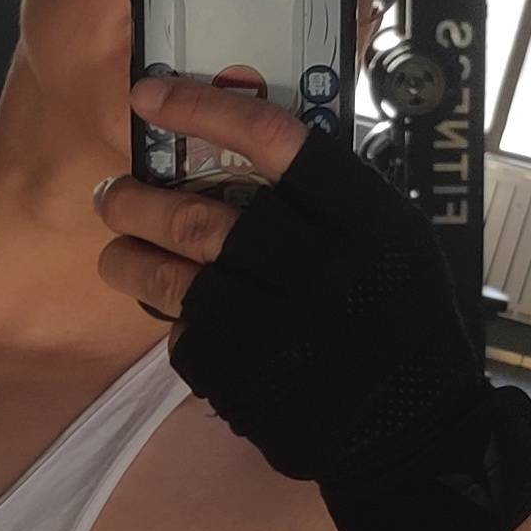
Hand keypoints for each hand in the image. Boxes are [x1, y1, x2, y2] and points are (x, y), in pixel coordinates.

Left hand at [100, 74, 530, 530]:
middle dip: (139, 200)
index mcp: (364, 215)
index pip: (272, 137)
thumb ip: (329, 196)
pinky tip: (172, 314)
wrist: (419, 435)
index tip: (147, 94)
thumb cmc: (402, 321)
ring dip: (129, 260)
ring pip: (176, 280)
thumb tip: (235, 142)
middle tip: (111, 194)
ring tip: (115, 250)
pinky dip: (173, 324)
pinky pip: (187, 340)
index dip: (201, 109)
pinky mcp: (252, 383)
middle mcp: (322, 265)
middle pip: (202, 214)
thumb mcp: (393, 240)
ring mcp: (283, 329)